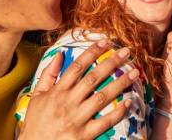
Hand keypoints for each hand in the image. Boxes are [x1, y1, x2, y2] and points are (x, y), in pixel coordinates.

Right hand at [18, 40, 139, 139]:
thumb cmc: (36, 123)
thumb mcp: (36, 97)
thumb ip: (47, 75)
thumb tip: (60, 54)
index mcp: (57, 92)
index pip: (77, 67)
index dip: (92, 52)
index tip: (106, 42)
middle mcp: (67, 103)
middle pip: (93, 78)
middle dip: (111, 63)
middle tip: (127, 52)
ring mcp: (76, 119)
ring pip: (102, 97)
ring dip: (120, 84)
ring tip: (135, 73)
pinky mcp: (83, 135)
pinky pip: (104, 122)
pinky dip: (117, 112)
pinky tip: (129, 102)